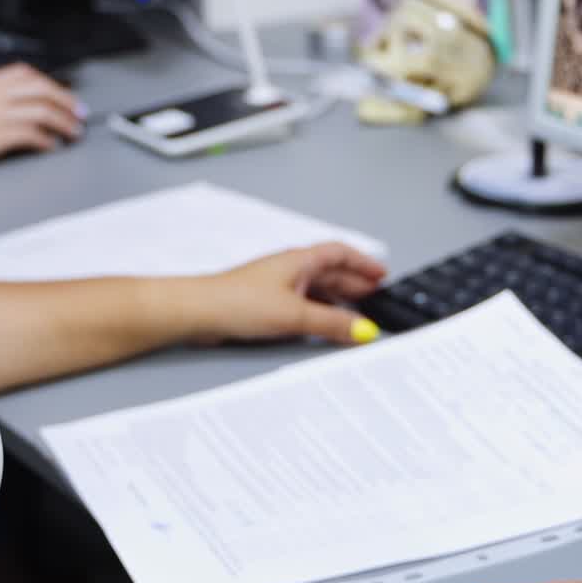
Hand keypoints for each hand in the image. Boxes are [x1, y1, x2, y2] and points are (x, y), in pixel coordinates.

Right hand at [0, 63, 84, 175]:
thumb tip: (6, 107)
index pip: (27, 74)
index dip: (50, 84)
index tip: (63, 93)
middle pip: (42, 89)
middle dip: (66, 100)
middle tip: (79, 113)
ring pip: (43, 111)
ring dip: (63, 122)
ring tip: (73, 132)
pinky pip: (32, 134)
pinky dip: (46, 140)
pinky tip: (52, 147)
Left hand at [194, 242, 387, 344]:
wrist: (200, 311)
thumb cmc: (239, 301)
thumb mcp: (296, 314)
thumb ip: (333, 323)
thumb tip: (363, 330)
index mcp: (300, 260)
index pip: (340, 253)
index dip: (363, 262)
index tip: (381, 274)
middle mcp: (290, 269)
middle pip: (331, 272)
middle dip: (354, 283)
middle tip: (376, 298)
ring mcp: (277, 285)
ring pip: (317, 289)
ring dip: (338, 300)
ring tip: (356, 316)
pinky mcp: (266, 304)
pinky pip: (303, 304)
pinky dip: (319, 313)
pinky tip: (324, 327)